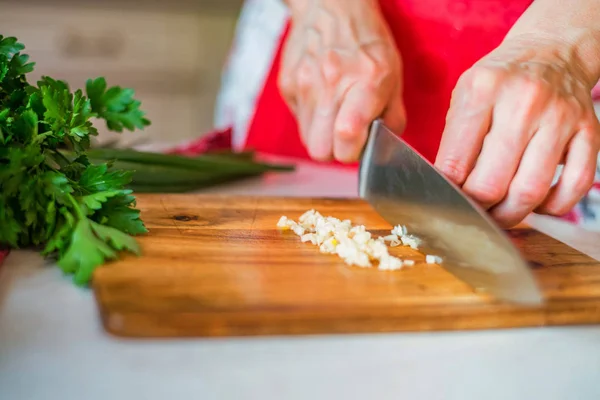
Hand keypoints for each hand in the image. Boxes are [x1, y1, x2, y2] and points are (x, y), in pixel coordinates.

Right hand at [279, 0, 404, 161]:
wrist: (331, 7)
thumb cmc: (367, 41)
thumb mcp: (393, 75)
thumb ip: (392, 116)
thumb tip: (384, 145)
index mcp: (364, 84)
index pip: (346, 140)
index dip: (353, 153)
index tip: (359, 145)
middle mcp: (331, 86)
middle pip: (320, 151)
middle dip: (334, 150)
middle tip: (346, 135)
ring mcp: (304, 86)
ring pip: (307, 140)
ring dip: (322, 135)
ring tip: (334, 113)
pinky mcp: (288, 86)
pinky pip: (299, 120)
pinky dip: (311, 118)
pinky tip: (322, 97)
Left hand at [435, 35, 599, 227]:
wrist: (551, 51)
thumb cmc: (499, 82)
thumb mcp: (465, 96)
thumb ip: (454, 141)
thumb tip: (448, 191)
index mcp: (483, 90)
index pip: (456, 162)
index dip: (449, 192)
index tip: (448, 200)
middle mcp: (524, 102)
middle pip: (492, 183)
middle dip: (478, 208)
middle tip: (473, 212)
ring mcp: (560, 117)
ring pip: (531, 191)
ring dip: (511, 215)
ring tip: (499, 215)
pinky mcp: (589, 131)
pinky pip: (575, 185)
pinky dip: (553, 206)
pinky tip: (538, 203)